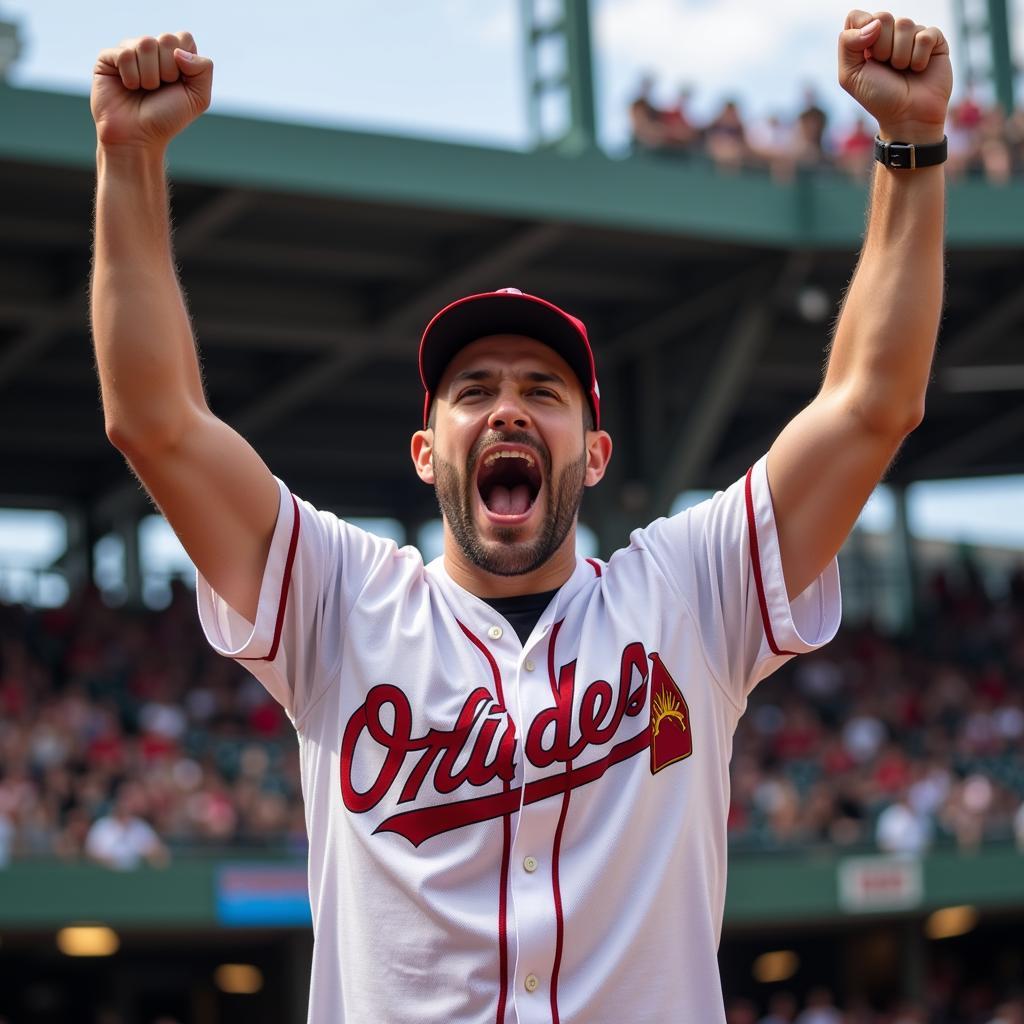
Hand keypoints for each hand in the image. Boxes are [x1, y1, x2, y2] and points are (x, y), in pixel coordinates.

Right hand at [91, 32, 212, 150]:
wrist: (139, 137)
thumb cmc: (167, 118)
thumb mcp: (197, 98)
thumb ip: (203, 69)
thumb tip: (179, 51)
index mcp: (174, 55)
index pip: (184, 37)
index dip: (184, 62)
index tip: (177, 83)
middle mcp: (152, 50)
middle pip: (167, 39)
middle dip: (168, 71)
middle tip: (159, 89)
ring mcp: (129, 51)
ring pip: (145, 44)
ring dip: (150, 77)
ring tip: (144, 90)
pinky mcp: (108, 57)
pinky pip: (124, 54)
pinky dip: (131, 76)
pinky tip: (128, 87)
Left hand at [838, 11, 951, 142]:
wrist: (907, 116)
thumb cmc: (878, 97)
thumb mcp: (851, 76)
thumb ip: (848, 45)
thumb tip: (874, 23)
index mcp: (865, 41)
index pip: (857, 17)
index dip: (861, 31)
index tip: (866, 54)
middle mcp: (888, 34)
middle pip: (882, 17)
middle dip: (881, 47)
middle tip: (886, 67)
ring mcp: (912, 35)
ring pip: (905, 24)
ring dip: (900, 56)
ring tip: (902, 70)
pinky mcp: (934, 40)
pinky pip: (926, 34)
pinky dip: (919, 56)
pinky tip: (919, 69)